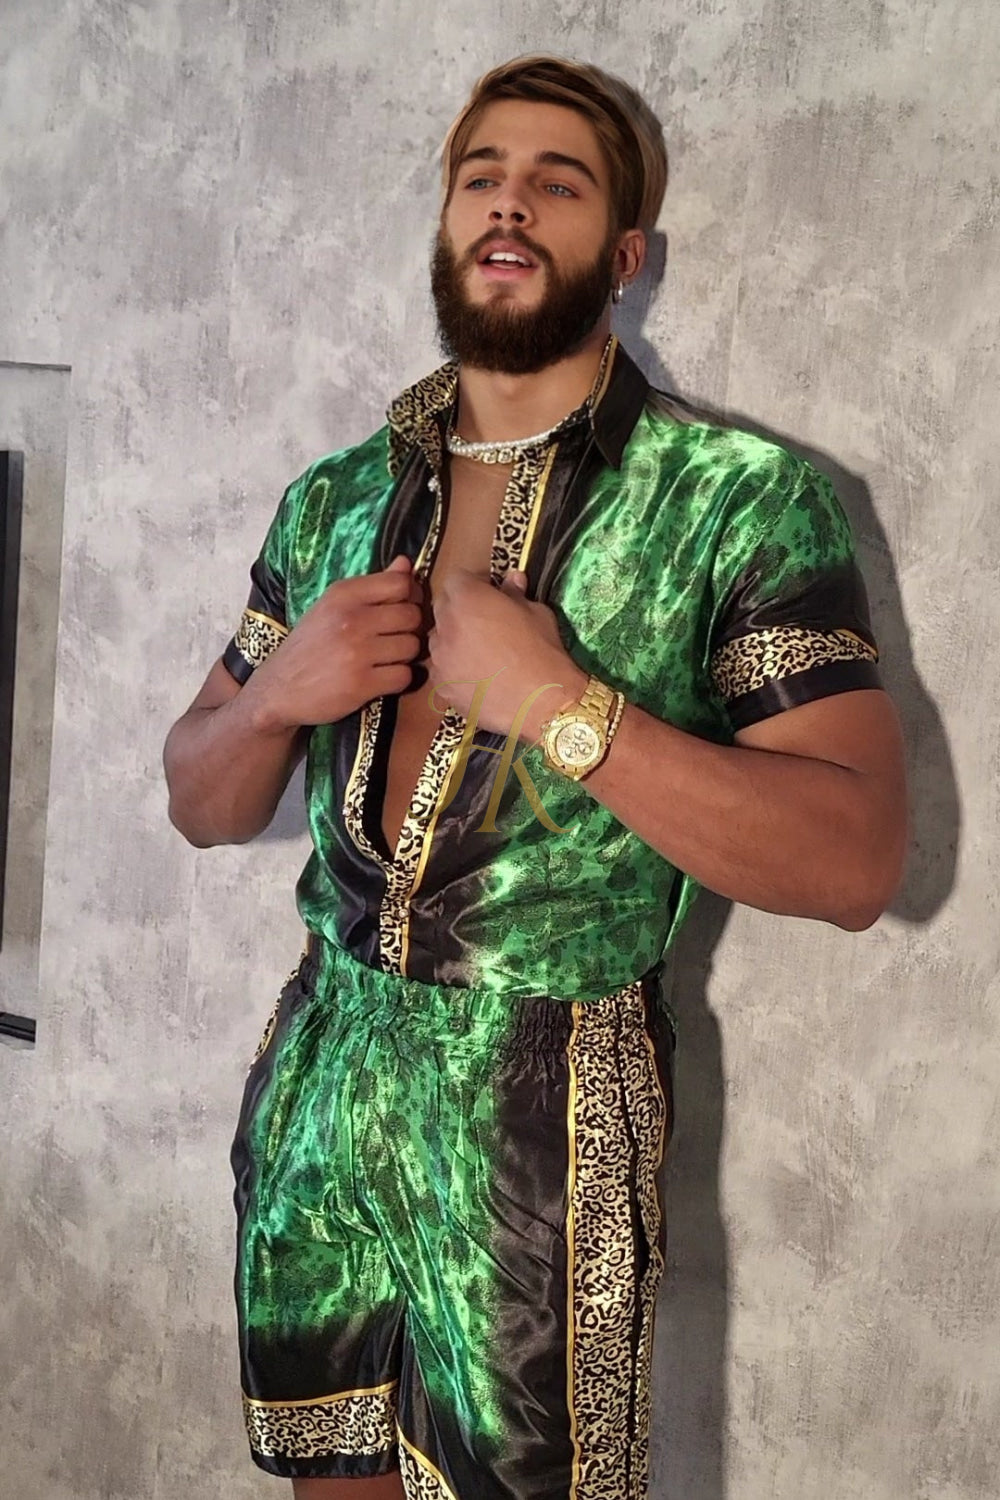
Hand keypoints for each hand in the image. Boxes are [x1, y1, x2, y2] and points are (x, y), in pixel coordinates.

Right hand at [248, 555, 424, 729]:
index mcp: (343, 594)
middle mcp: (351, 619)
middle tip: (390, 639)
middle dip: (408, 629)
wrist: (278, 688)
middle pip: (412, 615)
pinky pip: (405, 676)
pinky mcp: (362, 683)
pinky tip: (380, 678)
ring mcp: (357, 652)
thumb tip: (406, 563)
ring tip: (383, 659)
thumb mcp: (333, 608)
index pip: (400, 583)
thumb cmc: (310, 645)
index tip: (399, 609)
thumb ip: (372, 587)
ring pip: (412, 646)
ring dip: (404, 656)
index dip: (409, 596)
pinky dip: (398, 679)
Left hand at [425, 567, 586, 739]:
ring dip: (454, 640)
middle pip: (443, 608)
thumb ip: (516, 594)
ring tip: (481, 654)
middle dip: (460, 610)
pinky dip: (454, 670)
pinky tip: (478, 678)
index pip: (456, 579)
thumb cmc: (543, 652)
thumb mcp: (537, 613)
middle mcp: (445, 625)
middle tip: (485, 622)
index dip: (473, 583)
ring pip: (439, 640)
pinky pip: (442, 670)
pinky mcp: (442, 687)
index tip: (488, 591)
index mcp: (467, 599)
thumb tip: (512, 579)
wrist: (543, 702)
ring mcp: (440, 659)